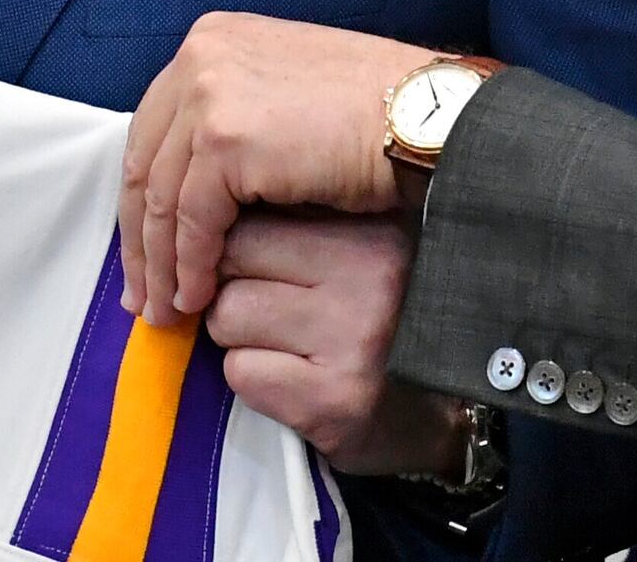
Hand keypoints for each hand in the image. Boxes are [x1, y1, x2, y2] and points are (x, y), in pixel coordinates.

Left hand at [121, 13, 434, 325]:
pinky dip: (191, 264)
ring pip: (162, 197)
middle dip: (140, 237)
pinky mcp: (227, 139)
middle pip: (146, 162)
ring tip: (168, 312)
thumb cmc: (377, 113)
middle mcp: (201, 56)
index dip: (145, 196)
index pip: (154, 129)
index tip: (145, 250)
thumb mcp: (289, 95)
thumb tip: (196, 181)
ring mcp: (211, 94)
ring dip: (161, 263)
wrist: (429, 115)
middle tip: (142, 296)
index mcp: (211, 40)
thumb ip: (240, 116)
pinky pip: (192, 218)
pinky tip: (199, 298)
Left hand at [205, 209, 463, 477]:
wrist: (436, 422)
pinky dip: (254, 383)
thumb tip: (201, 223)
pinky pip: (241, 373)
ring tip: (287, 351)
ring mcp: (355, 337)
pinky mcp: (335, 399)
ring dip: (238, 340)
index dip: (237, 250)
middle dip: (230, 292)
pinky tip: (296, 385)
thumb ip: (293, 227)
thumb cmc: (379, 328)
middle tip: (271, 318)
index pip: (252, 214)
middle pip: (229, 260)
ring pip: (226, 316)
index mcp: (372, 228)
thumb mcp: (353, 256)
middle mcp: (370, 274)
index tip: (256, 275)